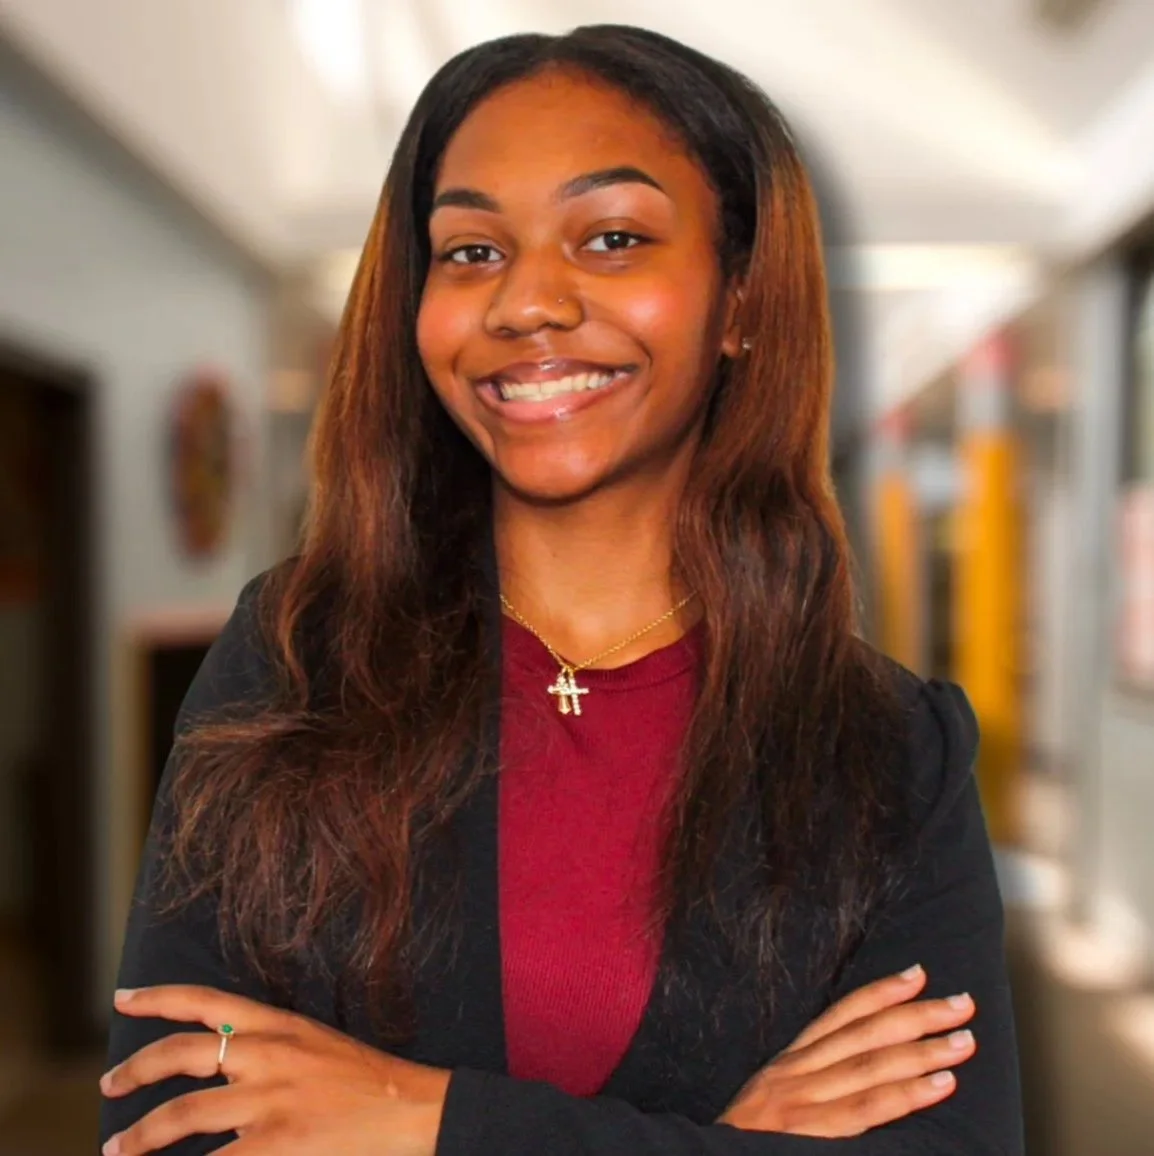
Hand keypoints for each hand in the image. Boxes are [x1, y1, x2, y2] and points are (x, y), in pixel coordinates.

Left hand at [100, 985, 450, 1155]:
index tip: (123, 998)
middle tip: (109, 1087)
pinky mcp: (277, 1146)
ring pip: (181, 1115)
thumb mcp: (315, 1045)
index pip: (205, 1001)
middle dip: (134, 1071)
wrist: (413, 1109)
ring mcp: (269, 1102)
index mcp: (279, 1025)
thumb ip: (268, 1047)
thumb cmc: (367, 1080)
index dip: (158, 998)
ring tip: (118, 1150)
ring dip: (140, 1136)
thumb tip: (218, 1060)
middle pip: (180, 1054)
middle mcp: (267, 1055)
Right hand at [718, 964, 976, 1137]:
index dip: (880, 992)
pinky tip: (940, 1084)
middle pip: (863, 1034)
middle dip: (917, 1015)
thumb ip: (810, 1084)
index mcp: (787, 1064)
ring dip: (923, 1050)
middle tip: (962, 1003)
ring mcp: (799, 1102)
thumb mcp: (771, 1103)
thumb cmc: (748, 1143)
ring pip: (870, 1066)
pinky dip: (906, 1094)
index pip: (839, 1016)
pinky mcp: (806, 1133)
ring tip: (964, 1041)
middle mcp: (793, 1073)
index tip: (918, 975)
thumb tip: (861, 1069)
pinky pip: (866, 1109)